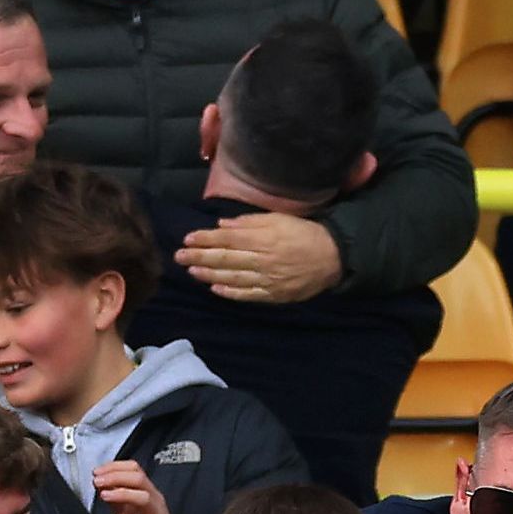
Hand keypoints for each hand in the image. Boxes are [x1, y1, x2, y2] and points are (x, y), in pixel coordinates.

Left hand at [177, 209, 341, 304]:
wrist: (333, 256)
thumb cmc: (304, 233)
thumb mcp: (279, 218)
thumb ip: (250, 222)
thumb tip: (222, 225)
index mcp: (263, 238)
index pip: (227, 238)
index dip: (205, 239)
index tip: (187, 238)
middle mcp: (262, 259)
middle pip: (225, 258)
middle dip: (199, 257)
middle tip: (179, 257)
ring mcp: (267, 279)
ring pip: (232, 277)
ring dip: (209, 274)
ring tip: (192, 271)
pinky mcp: (274, 294)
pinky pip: (248, 295)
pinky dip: (230, 292)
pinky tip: (215, 289)